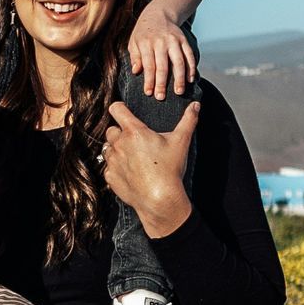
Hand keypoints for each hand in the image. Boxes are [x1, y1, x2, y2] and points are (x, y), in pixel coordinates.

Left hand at [101, 99, 197, 238]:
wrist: (160, 199)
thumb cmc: (169, 169)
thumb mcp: (181, 142)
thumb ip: (188, 120)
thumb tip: (195, 105)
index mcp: (134, 131)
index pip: (116, 109)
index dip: (119, 108)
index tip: (124, 111)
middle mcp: (119, 144)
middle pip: (111, 130)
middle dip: (120, 133)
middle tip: (135, 141)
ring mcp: (113, 161)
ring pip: (108, 148)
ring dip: (116, 150)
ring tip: (133, 157)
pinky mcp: (110, 176)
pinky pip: (108, 167)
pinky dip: (116, 168)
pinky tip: (130, 172)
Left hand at [127, 1, 198, 100]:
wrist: (159, 13)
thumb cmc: (143, 33)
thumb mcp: (134, 42)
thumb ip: (135, 57)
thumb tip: (136, 71)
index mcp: (146, 43)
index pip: (148, 65)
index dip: (149, 80)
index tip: (149, 93)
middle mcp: (161, 42)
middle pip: (163, 65)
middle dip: (162, 83)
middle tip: (161, 97)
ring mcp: (174, 41)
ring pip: (179, 61)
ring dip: (179, 78)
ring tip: (179, 91)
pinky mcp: (184, 40)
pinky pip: (189, 55)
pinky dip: (191, 68)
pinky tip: (190, 79)